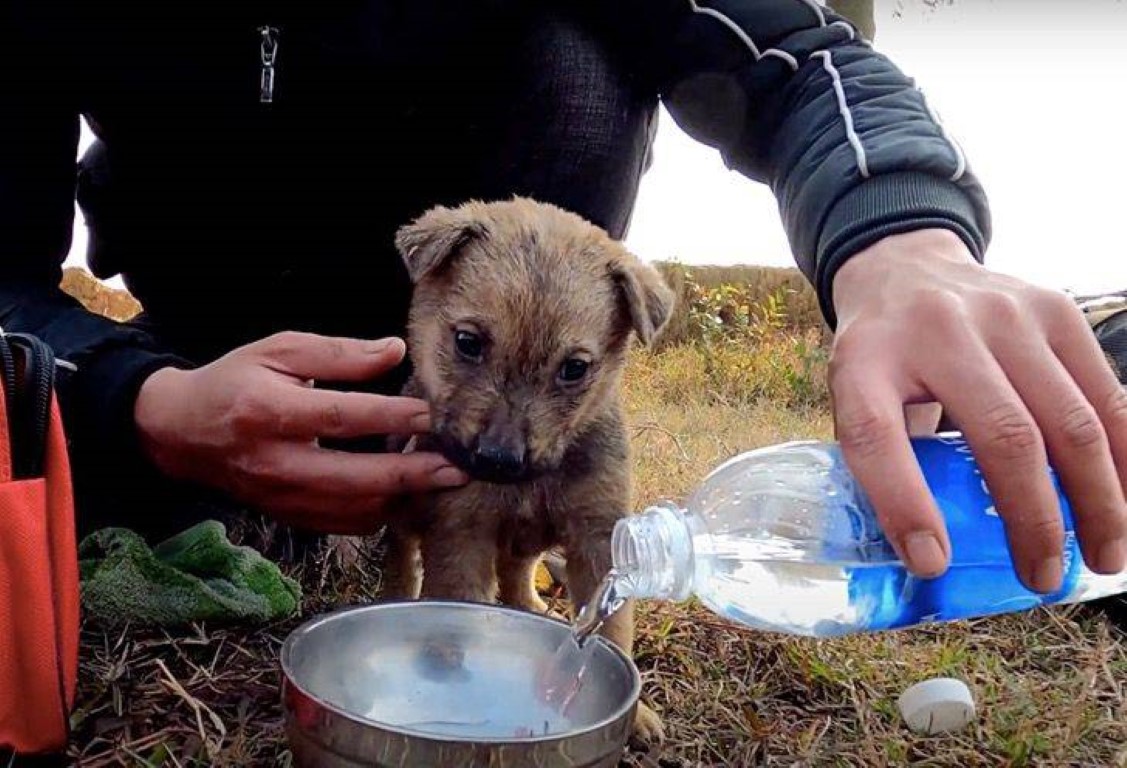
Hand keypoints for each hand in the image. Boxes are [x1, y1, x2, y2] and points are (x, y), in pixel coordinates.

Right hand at [133, 331, 467, 533]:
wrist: (180, 433)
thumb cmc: (235, 382)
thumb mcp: (278, 350)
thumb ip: (338, 352)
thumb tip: (395, 350)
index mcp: (268, 411)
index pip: (342, 416)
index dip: (392, 417)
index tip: (434, 415)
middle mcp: (275, 462)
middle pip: (355, 477)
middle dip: (413, 475)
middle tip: (460, 467)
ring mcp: (281, 497)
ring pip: (354, 508)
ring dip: (404, 496)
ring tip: (443, 479)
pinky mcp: (289, 516)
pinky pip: (345, 524)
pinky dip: (382, 511)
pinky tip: (409, 494)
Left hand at [830, 228, 1126, 592]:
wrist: (905, 268)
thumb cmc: (882, 357)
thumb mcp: (856, 397)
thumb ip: (885, 460)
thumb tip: (933, 558)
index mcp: (866, 360)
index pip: (876, 435)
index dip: (904, 505)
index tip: (932, 563)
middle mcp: (937, 330)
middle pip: (1002, 436)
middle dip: (1033, 520)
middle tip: (1041, 577)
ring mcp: (1004, 314)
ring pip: (1070, 419)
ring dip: (1098, 499)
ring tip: (1104, 556)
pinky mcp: (1055, 310)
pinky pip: (1106, 393)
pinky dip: (1126, 454)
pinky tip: (1125, 499)